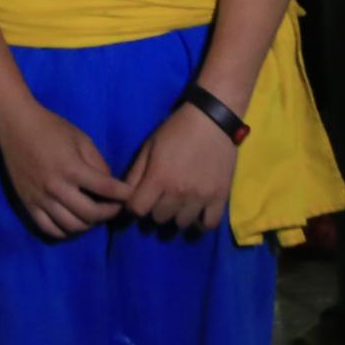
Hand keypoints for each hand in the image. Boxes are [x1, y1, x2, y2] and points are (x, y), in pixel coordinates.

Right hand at [0, 97, 127, 238]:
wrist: (15, 125)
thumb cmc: (51, 128)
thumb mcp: (81, 138)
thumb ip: (98, 163)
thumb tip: (111, 186)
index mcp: (72, 168)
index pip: (107, 189)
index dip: (124, 194)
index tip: (130, 194)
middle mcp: (57, 188)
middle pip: (91, 214)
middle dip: (109, 213)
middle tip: (115, 208)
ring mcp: (41, 199)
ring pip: (72, 226)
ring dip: (89, 224)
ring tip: (94, 216)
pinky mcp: (28, 204)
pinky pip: (49, 229)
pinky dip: (65, 231)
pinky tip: (73, 222)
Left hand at [123, 103, 238, 234]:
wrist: (212, 120)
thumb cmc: (176, 130)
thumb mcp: (149, 146)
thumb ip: (136, 173)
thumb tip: (124, 196)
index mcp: (159, 177)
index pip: (137, 209)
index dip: (133, 208)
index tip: (137, 203)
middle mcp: (179, 191)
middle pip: (158, 218)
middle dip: (154, 210)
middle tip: (159, 199)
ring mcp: (201, 196)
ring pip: (181, 224)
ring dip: (176, 216)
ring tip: (177, 205)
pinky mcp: (220, 197)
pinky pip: (209, 224)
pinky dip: (200, 224)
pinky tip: (196, 214)